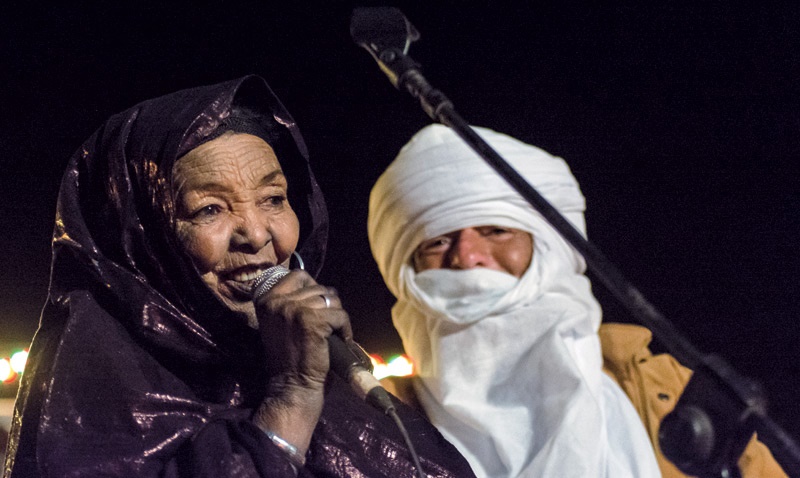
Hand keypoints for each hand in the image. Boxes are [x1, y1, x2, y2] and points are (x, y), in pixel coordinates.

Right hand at [251, 269, 351, 452]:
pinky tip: (339, 341)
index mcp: (266, 299)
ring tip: (331, 335)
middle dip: (327, 306)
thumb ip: (291, 303)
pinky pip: (340, 315)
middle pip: (318, 287)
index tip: (316, 310)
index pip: (298, 275)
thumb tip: (317, 286)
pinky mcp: (312, 320)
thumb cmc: (290, 359)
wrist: (292, 389)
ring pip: (330, 299)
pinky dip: (345, 329)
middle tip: (326, 328)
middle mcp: (277, 301)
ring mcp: (294, 309)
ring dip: (336, 317)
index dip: (313, 289)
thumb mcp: (282, 324)